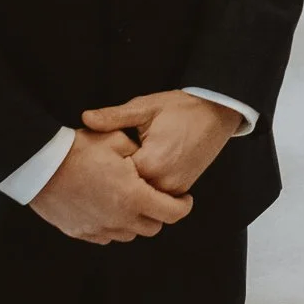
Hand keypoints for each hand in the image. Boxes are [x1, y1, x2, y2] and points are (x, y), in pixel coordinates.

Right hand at [30, 127, 193, 243]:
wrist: (37, 165)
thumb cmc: (77, 149)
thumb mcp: (114, 140)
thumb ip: (139, 152)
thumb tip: (147, 160)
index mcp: (133, 196)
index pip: (172, 213)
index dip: (183, 206)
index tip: (184, 198)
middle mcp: (119, 218)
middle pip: (153, 227)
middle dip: (159, 213)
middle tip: (155, 196)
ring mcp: (98, 228)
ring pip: (129, 234)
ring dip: (135, 220)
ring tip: (129, 200)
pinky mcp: (80, 232)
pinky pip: (106, 236)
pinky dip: (113, 225)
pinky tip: (107, 206)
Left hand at [81, 90, 241, 195]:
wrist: (218, 112)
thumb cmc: (182, 108)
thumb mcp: (145, 107)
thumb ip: (114, 117)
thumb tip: (85, 118)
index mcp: (151, 163)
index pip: (115, 176)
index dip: (101, 167)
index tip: (95, 155)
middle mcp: (164, 182)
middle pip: (127, 190)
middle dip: (114, 178)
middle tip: (103, 161)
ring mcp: (175, 188)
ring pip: (141, 195)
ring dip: (130, 184)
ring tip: (121, 165)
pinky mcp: (182, 189)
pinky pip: (155, 194)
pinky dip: (144, 185)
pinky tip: (137, 169)